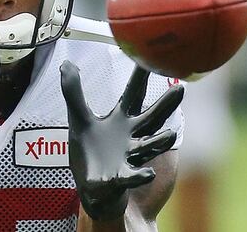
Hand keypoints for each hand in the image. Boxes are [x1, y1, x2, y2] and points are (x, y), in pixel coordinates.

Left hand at [60, 61, 183, 220]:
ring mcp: (128, 158)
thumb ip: (73, 93)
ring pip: (147, 148)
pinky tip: (147, 174)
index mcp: (120, 121)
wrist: (92, 190)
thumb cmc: (90, 153)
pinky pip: (131, 177)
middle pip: (151, 119)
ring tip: (170, 135)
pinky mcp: (119, 179)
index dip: (141, 76)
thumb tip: (66, 64)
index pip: (133, 94)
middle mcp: (130, 137)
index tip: (153, 56)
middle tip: (180, 88)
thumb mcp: (78, 120)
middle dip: (165, 106)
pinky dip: (138, 176)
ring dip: (159, 142)